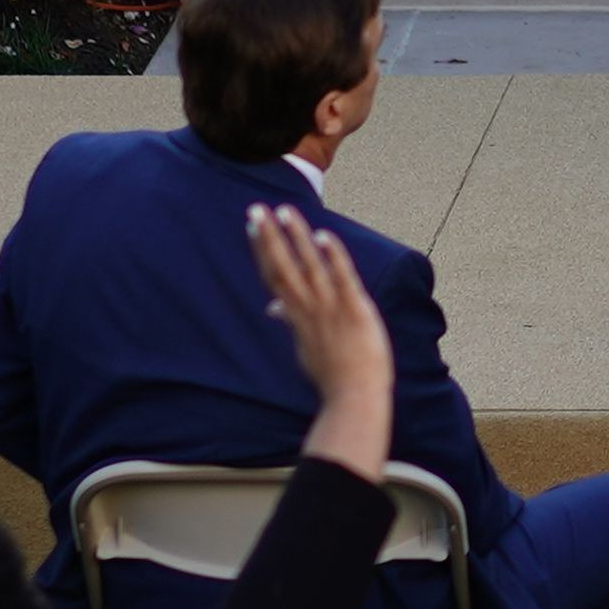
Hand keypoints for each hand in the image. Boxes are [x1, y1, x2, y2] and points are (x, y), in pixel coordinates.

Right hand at [250, 205, 397, 482]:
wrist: (354, 399)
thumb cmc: (332, 374)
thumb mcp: (304, 346)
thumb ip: (290, 321)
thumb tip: (273, 307)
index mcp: (296, 317)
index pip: (274, 275)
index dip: (263, 249)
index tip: (254, 225)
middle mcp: (308, 310)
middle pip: (282, 267)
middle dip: (269, 237)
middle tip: (255, 209)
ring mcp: (330, 310)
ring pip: (309, 267)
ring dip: (296, 237)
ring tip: (285, 211)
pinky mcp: (354, 311)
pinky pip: (341, 279)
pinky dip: (332, 258)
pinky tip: (324, 236)